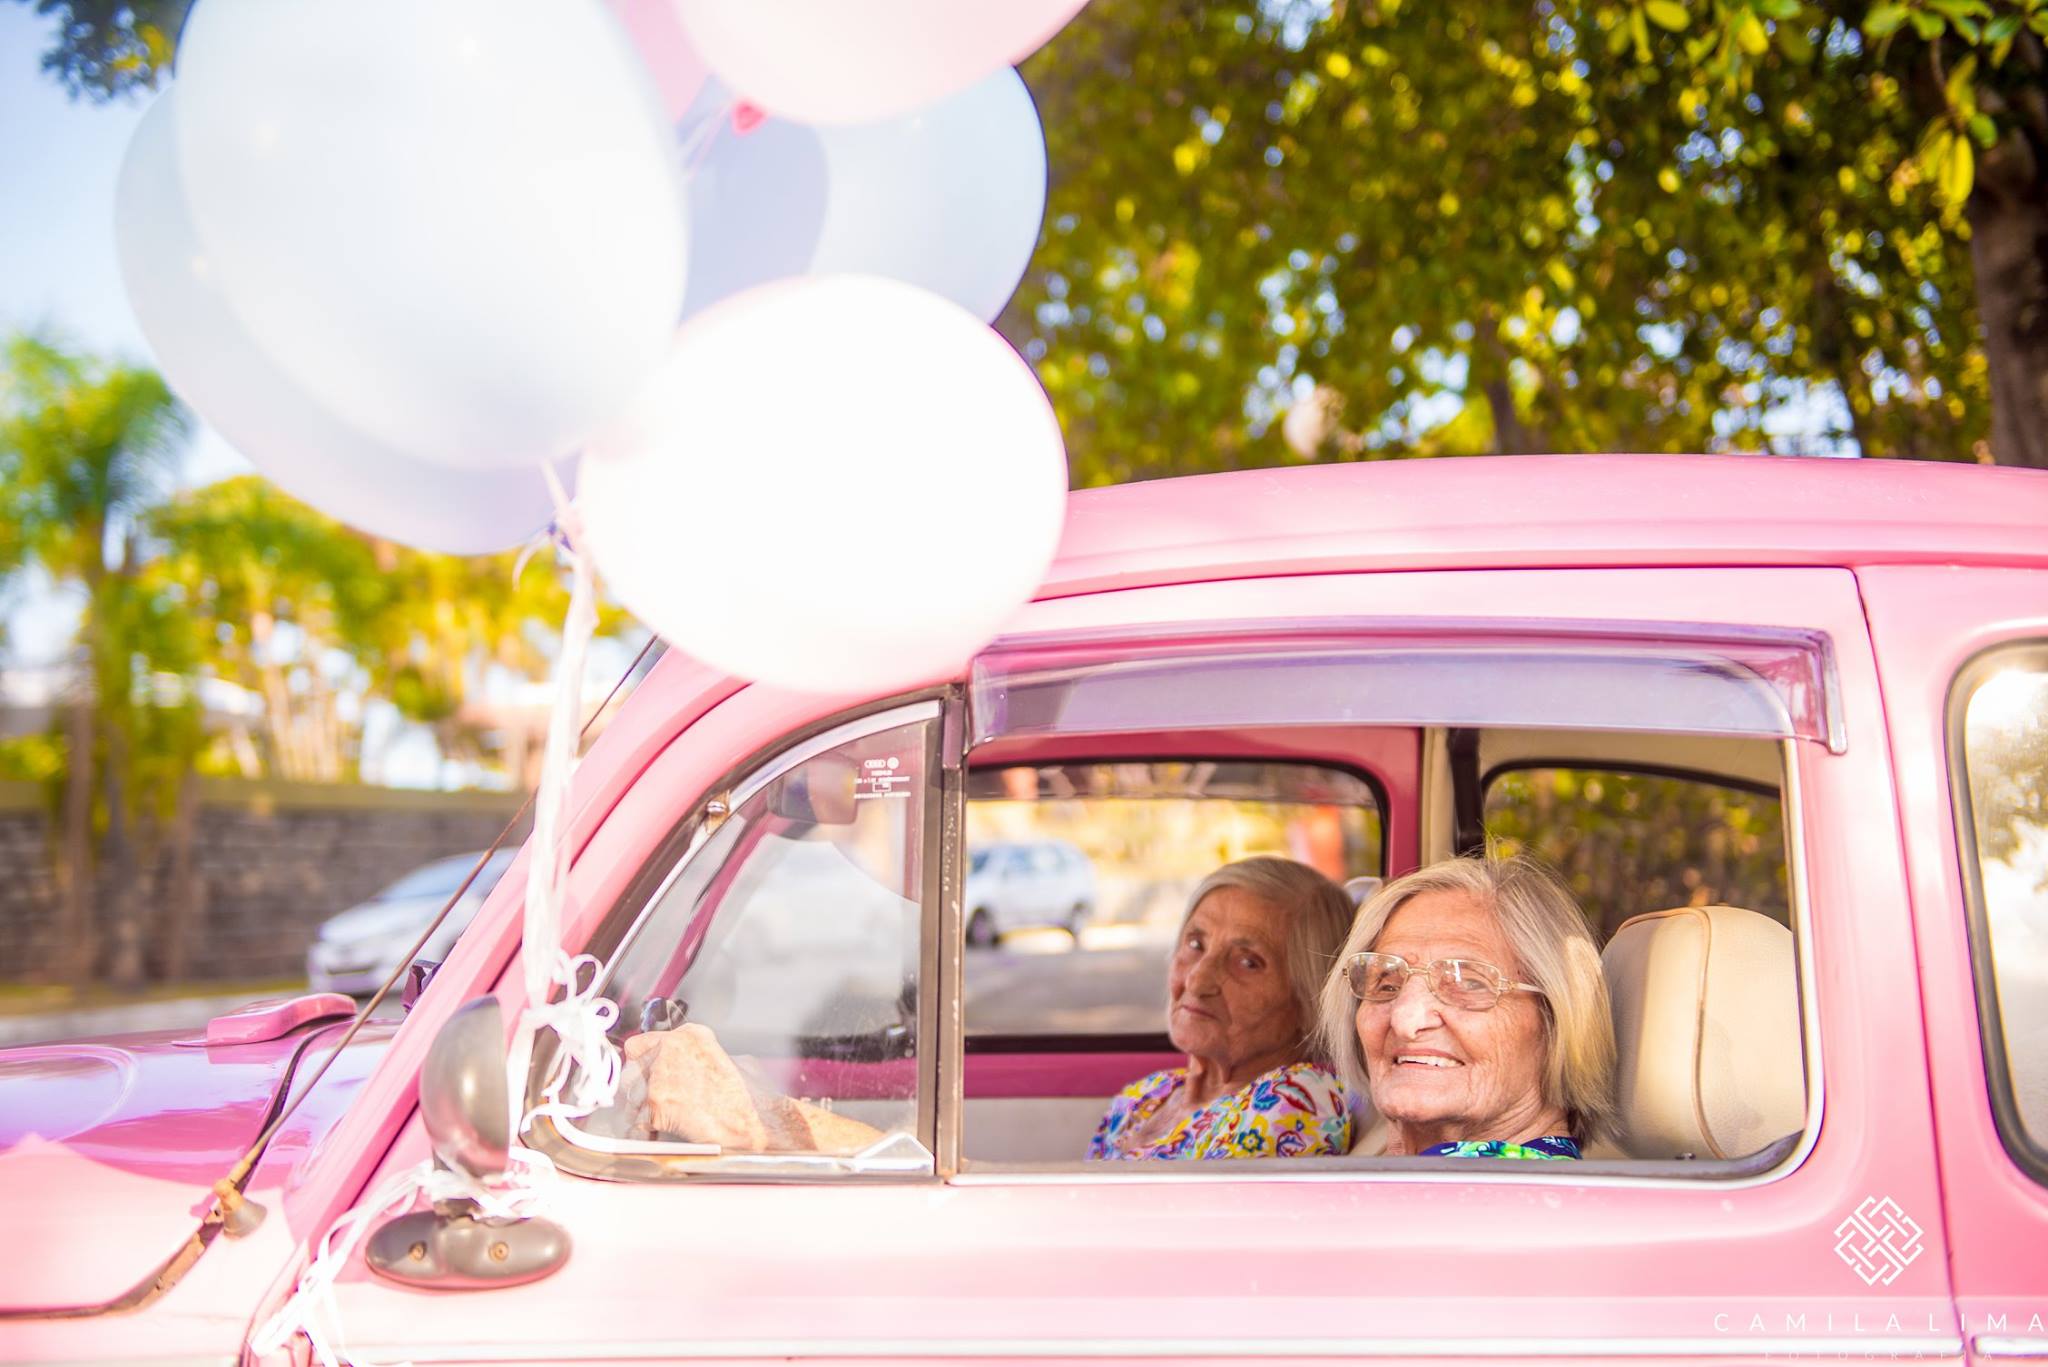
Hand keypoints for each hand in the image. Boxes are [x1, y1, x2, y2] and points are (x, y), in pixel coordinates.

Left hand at [623, 1024, 769, 1149]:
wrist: (752, 1123)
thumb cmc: (751, 1097)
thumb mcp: (735, 1062)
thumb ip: (708, 1059)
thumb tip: (697, 1067)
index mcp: (689, 1036)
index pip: (641, 1043)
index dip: (643, 1062)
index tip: (646, 1072)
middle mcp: (669, 1050)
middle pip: (632, 1069)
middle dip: (640, 1086)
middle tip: (654, 1100)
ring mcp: (659, 1078)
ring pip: (631, 1095)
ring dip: (641, 1109)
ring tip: (659, 1119)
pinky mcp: (656, 1106)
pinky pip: (637, 1121)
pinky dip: (646, 1131)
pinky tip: (660, 1133)